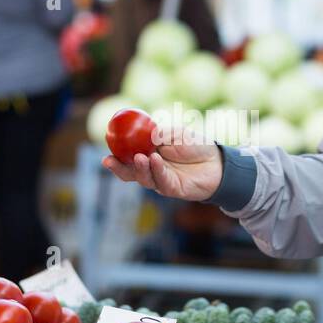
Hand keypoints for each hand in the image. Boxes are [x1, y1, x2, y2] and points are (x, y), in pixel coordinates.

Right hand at [102, 128, 222, 201]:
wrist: (217, 161)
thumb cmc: (195, 145)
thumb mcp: (176, 133)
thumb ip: (160, 134)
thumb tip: (146, 133)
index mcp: (148, 156)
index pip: (127, 158)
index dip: (115, 156)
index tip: (105, 148)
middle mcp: (151, 171)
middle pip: (129, 173)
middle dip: (117, 168)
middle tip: (108, 160)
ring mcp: (161, 181)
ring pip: (144, 178)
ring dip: (139, 167)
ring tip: (139, 156)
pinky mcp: (173, 189)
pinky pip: (162, 182)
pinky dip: (157, 170)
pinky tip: (155, 159)